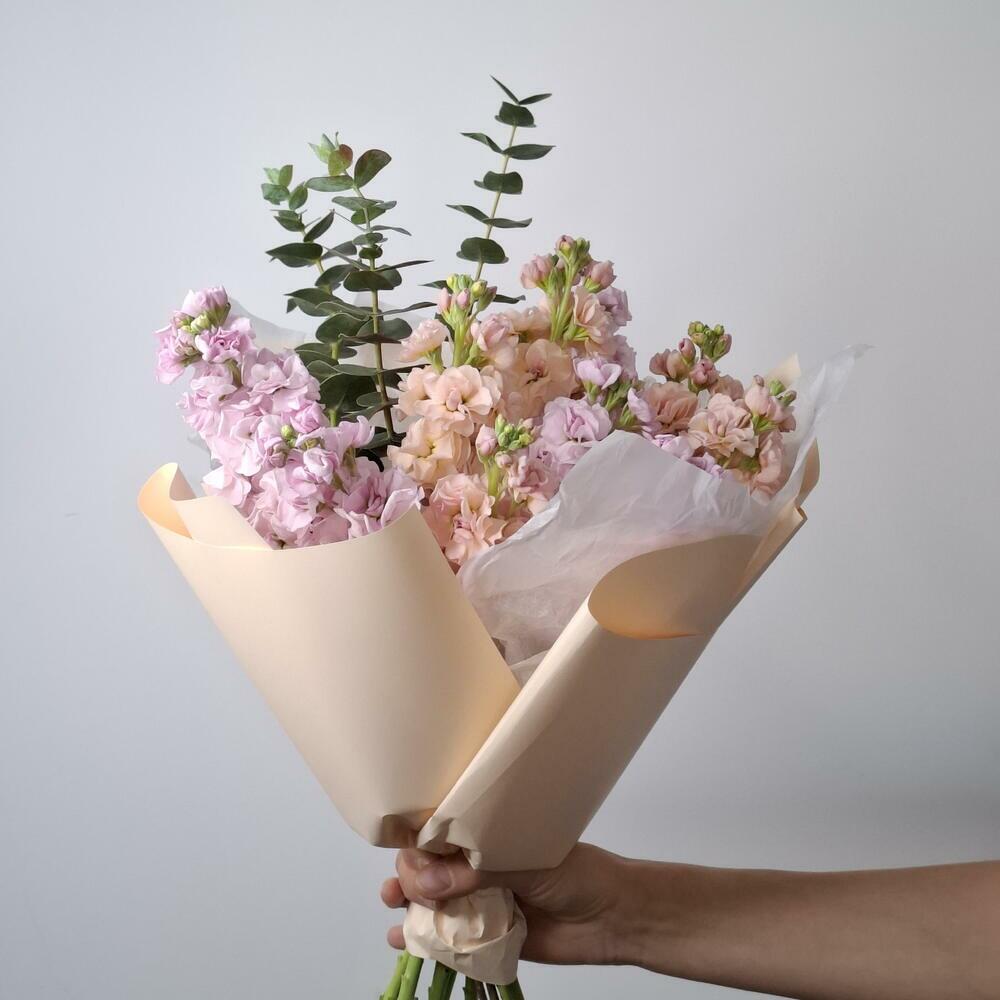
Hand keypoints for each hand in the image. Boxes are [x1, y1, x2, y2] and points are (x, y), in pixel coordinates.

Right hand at [381, 843, 635, 965]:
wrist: (614, 918)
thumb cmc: (579, 874)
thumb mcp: (525, 861)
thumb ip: (476, 871)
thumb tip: (426, 884)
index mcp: (489, 838)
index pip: (441, 834)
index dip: (419, 845)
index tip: (412, 858)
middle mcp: (480, 868)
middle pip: (428, 870)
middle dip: (410, 877)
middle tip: (405, 889)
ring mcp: (481, 903)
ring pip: (431, 904)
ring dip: (407, 907)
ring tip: (395, 908)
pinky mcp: (485, 939)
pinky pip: (447, 940)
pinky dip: (422, 940)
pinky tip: (403, 939)